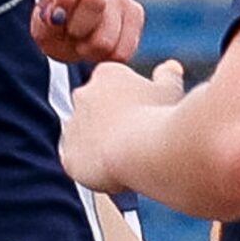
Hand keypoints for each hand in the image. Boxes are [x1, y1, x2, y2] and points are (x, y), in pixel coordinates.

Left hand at [30, 0, 144, 65]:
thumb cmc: (59, 26)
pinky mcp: (136, 15)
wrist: (81, 28)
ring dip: (90, 48)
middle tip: (71, 33)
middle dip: (77, 28)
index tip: (54, 17)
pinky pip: (121, 51)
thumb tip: (57, 20)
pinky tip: (97, 48)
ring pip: (107, 37)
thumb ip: (45, 25)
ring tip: (83, 43)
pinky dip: (105, 57)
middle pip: (95, 0)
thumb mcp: (43, 27)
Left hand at [60, 57, 184, 192]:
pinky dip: (92, 169)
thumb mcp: (169, 91)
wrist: (145, 150)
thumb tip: (170, 67)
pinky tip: (113, 173)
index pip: (112, 87)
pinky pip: (78, 163)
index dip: (131, 107)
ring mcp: (72, 125)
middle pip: (95, 111)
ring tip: (128, 159)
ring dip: (100, 146)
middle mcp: (82, 95)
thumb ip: (167, 77)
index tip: (145, 119)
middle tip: (137, 141)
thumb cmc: (161, 118)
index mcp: (106, 75)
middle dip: (112, 124)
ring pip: (85, 137)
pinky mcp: (69, 156)